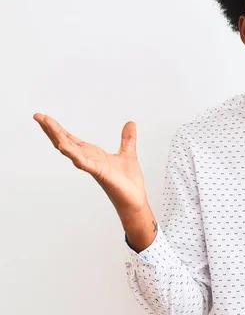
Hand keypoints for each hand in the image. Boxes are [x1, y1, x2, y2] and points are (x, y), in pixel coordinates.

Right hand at [33, 113, 148, 214]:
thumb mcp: (128, 153)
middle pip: (65, 142)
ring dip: (58, 138)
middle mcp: (88, 159)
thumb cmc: (128, 181)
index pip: (71, 139)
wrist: (134, 199)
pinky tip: (64, 146)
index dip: (58, 128)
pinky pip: (83, 163)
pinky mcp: (99, 173)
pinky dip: (74, 155)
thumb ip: (127, 139)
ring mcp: (91, 166)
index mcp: (92, 154)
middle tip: (38, 116)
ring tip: (46, 125)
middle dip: (51, 129)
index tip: (44, 117)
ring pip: (70, 150)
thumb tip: (130, 123)